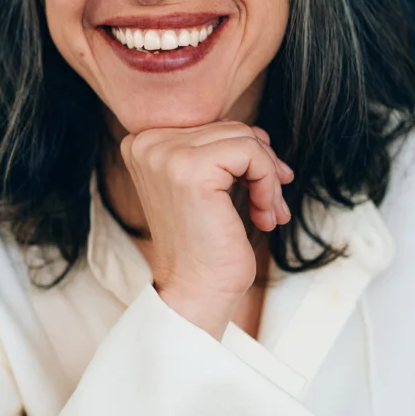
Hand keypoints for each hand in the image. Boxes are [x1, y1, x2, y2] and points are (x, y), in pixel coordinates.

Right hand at [119, 121, 293, 338]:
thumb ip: (220, 151)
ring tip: (268, 212)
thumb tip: (259, 133)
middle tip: (271, 204)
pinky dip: (268, 184)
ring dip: (269, 178)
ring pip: (245, 138)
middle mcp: (147, 143)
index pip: (212, 125)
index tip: (260, 187)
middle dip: (263, 166)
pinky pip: (251, 153)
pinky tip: (264, 215)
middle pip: (230, 128)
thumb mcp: (207, 186)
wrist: (195, 291)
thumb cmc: (204, 245)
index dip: (245, 153)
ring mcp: (166, 154)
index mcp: (143, 143)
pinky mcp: (192, 169)